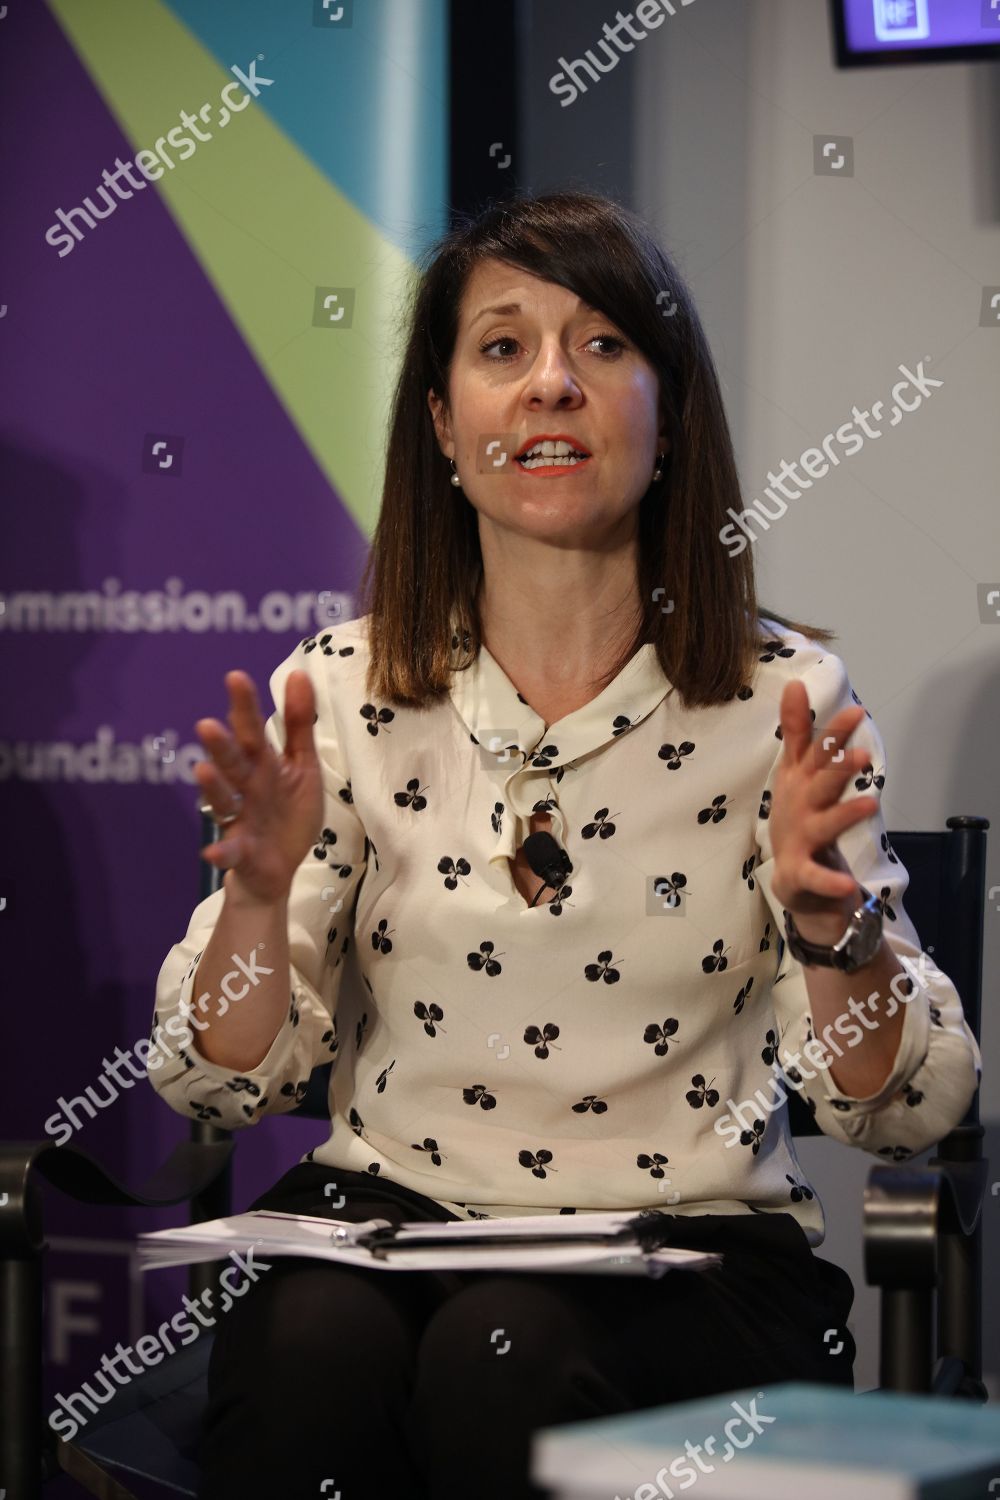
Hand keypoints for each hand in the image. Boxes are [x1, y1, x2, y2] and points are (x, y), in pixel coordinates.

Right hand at [193, 670, 323, 903]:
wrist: (281, 868)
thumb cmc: (287, 812)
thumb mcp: (302, 766)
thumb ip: (299, 724)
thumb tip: (297, 672)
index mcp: (262, 765)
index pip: (252, 730)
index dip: (244, 706)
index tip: (235, 677)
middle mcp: (245, 788)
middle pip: (232, 762)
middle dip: (220, 745)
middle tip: (207, 724)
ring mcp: (239, 820)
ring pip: (224, 800)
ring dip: (213, 787)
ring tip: (203, 770)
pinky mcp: (240, 853)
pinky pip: (228, 852)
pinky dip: (220, 852)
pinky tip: (212, 851)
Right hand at [768, 680, 877, 934]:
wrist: (792, 877)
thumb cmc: (800, 816)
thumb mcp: (798, 771)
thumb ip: (799, 731)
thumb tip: (794, 685)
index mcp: (799, 780)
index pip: (814, 750)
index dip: (831, 731)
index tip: (854, 710)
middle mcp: (799, 804)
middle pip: (819, 782)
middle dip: (837, 768)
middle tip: (861, 752)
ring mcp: (799, 837)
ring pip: (824, 824)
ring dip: (843, 815)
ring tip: (869, 806)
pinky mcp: (801, 872)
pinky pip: (817, 876)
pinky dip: (830, 881)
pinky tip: (847, 885)